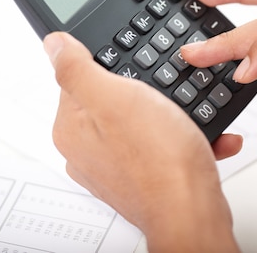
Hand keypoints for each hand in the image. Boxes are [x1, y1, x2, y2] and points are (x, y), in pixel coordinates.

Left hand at [44, 32, 239, 251]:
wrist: (192, 213)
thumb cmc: (157, 160)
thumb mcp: (114, 97)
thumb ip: (77, 67)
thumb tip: (53, 44)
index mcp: (71, 128)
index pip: (80, 77)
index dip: (112, 66)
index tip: (136, 72)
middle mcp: (87, 150)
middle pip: (114, 98)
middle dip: (148, 91)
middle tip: (167, 96)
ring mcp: (115, 165)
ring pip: (145, 121)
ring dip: (173, 114)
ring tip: (190, 116)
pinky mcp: (143, 177)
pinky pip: (163, 145)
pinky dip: (185, 137)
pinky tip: (202, 134)